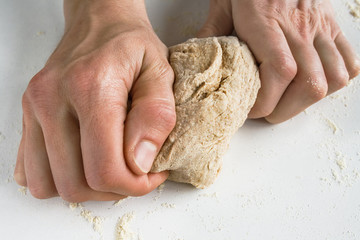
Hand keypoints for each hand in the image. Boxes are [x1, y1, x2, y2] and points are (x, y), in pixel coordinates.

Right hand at [14, 0, 174, 201]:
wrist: (98, 21)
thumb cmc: (130, 44)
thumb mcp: (160, 71)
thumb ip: (156, 115)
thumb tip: (140, 163)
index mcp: (90, 88)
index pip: (104, 169)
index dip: (134, 185)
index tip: (152, 174)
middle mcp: (52, 100)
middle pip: (75, 184)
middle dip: (113, 191)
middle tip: (135, 174)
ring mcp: (33, 109)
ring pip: (48, 185)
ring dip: (85, 189)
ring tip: (110, 168)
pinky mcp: (27, 116)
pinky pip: (30, 170)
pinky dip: (57, 178)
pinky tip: (82, 161)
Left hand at [198, 0, 359, 122]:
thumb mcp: (224, 3)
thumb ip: (213, 32)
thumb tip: (200, 60)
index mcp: (267, 22)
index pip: (280, 72)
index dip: (266, 101)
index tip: (251, 109)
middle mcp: (299, 27)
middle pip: (310, 83)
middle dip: (286, 110)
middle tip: (268, 112)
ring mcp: (320, 27)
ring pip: (333, 78)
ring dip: (310, 99)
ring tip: (289, 101)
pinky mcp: (332, 27)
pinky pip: (349, 62)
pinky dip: (336, 81)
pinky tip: (315, 82)